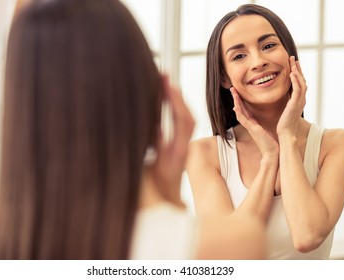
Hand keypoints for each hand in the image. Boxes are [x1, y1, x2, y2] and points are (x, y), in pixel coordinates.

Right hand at [148, 75, 194, 205]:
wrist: (167, 195)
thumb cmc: (159, 184)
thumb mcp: (157, 167)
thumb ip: (157, 148)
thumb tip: (158, 128)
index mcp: (179, 148)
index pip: (182, 120)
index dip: (176, 101)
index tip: (167, 85)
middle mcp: (183, 143)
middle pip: (186, 114)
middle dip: (176, 95)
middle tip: (165, 77)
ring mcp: (182, 142)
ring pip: (185, 116)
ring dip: (177, 99)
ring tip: (166, 83)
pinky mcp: (179, 142)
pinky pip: (181, 121)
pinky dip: (176, 108)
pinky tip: (168, 99)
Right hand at [230, 87, 278, 156]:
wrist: (273, 153)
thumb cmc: (271, 142)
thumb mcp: (266, 130)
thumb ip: (263, 124)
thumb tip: (263, 119)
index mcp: (253, 123)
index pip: (244, 110)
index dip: (241, 100)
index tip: (238, 92)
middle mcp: (249, 124)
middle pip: (240, 109)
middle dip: (236, 99)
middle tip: (232, 89)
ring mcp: (250, 127)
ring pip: (239, 113)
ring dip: (236, 103)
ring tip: (234, 94)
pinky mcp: (252, 130)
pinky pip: (243, 120)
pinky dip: (239, 113)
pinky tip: (236, 107)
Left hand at [276, 56, 306, 136]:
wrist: (285, 133)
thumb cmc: (283, 123)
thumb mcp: (285, 108)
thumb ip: (286, 100)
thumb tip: (282, 94)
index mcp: (298, 100)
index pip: (299, 83)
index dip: (297, 73)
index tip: (293, 64)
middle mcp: (301, 99)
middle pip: (302, 80)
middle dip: (298, 69)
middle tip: (294, 58)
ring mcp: (300, 101)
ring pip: (301, 83)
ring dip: (298, 72)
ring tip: (293, 63)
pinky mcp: (295, 104)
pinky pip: (297, 90)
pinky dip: (296, 81)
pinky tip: (292, 74)